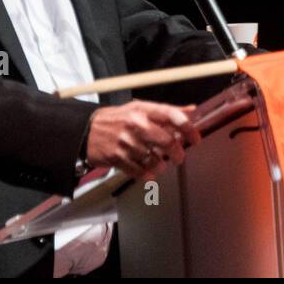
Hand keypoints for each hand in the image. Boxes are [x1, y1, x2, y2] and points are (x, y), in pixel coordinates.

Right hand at [85, 100, 201, 181]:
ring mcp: (126, 142)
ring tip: (160, 164)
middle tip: (179, 157)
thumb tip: (192, 110)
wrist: (87, 130)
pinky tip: (149, 172)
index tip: (196, 139)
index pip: (171, 116)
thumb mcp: (140, 108)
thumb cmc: (118, 119)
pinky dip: (147, 174)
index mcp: (143, 109)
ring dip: (161, 165)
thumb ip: (166, 111)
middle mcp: (136, 124)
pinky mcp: (117, 158)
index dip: (188, 128)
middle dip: (177, 153)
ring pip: (154, 159)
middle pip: (167, 141)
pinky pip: (139, 172)